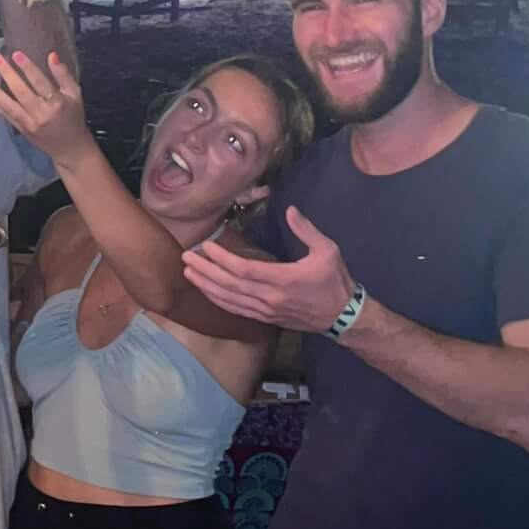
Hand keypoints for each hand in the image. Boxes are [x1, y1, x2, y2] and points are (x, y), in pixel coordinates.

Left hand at [0, 51, 94, 164]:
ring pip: (10, 106)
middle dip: (7, 74)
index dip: (27, 67)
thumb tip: (52, 55)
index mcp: (57, 103)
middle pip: (21, 91)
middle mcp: (41, 114)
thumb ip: (63, 75)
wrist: (70, 147)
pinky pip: (7, 116)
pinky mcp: (22, 130)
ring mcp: (30, 124)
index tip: (16, 54)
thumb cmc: (73, 117)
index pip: (39, 82)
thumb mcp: (75, 94)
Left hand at [181, 207, 356, 333]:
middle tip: (186, 258)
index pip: (243, 270)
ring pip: (229, 300)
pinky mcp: (265, 318)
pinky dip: (218, 300)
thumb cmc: (335, 282)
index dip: (222, 259)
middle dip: (205, 271)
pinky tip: (207, 291)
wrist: (342, 317)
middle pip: (229, 285)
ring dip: (206, 286)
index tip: (206, 247)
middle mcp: (270, 297)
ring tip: (189, 273)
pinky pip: (236, 310)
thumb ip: (307, 230)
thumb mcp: (328, 251)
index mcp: (283, 279)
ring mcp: (265, 310)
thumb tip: (291, 210)